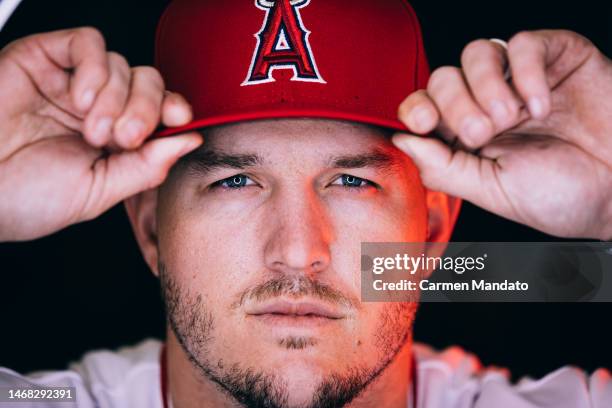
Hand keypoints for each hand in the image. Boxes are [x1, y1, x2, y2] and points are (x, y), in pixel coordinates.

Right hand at [0, 27, 201, 241]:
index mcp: (115, 140)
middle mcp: (99, 108)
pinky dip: (96, 69)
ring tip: (91, 130)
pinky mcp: (45, 59)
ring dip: (117, 98)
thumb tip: (191, 140)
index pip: (160, 111)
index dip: (175, 110)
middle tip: (124, 137)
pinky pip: (88, 43)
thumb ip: (146, 166)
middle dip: (146, 109)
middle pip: (149, 83)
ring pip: (124, 65)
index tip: (179, 121)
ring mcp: (73, 83)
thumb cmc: (26, 197)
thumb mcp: (99, 190)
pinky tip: (81, 99)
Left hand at [393, 30, 611, 239]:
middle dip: (455, 103)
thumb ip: (443, 167)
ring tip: (511, 116)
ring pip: (477, 52)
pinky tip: (540, 103)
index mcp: (467, 137)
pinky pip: (524, 43)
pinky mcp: (556, 59)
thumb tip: (402, 141)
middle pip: (444, 76)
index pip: (424, 105)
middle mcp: (488, 104)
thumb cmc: (561, 196)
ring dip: (485, 85)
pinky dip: (526, 71)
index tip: (423, 123)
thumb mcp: (491, 190)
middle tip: (482, 132)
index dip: (415, 107)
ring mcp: (520, 80)